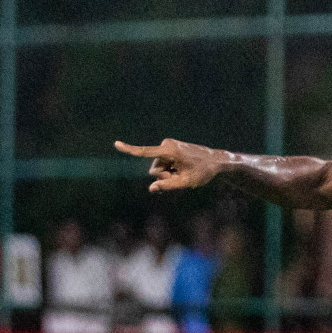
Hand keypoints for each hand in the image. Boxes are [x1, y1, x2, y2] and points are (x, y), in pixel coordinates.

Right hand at [114, 138, 228, 192]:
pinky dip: (171, 169)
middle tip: (181, 176)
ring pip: (159, 168)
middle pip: (154, 169)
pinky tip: (183, 169)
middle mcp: (166, 145)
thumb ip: (167, 186)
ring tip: (184, 172)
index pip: (145, 152)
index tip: (116, 144)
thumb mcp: (186, 182)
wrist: (216, 160)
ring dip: (169, 173)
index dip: (130, 149)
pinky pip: (164, 163)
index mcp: (169, 151)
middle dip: (164, 176)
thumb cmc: (203, 171)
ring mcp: (168, 145)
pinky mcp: (170, 148)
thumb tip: (151, 188)